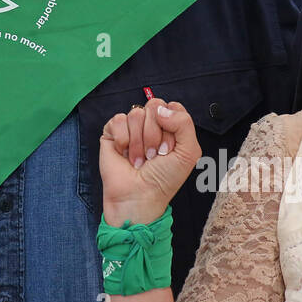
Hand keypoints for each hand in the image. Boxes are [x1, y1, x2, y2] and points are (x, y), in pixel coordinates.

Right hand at [99, 99, 199, 226]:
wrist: (139, 196)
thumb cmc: (164, 179)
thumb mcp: (188, 152)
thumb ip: (184, 123)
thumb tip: (160, 109)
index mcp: (170, 127)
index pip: (172, 106)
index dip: (172, 125)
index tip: (170, 148)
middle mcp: (150, 124)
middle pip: (154, 106)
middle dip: (155, 134)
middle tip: (154, 155)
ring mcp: (131, 127)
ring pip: (136, 113)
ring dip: (139, 142)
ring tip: (140, 158)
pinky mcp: (112, 132)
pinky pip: (118, 120)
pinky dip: (123, 141)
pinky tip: (125, 154)